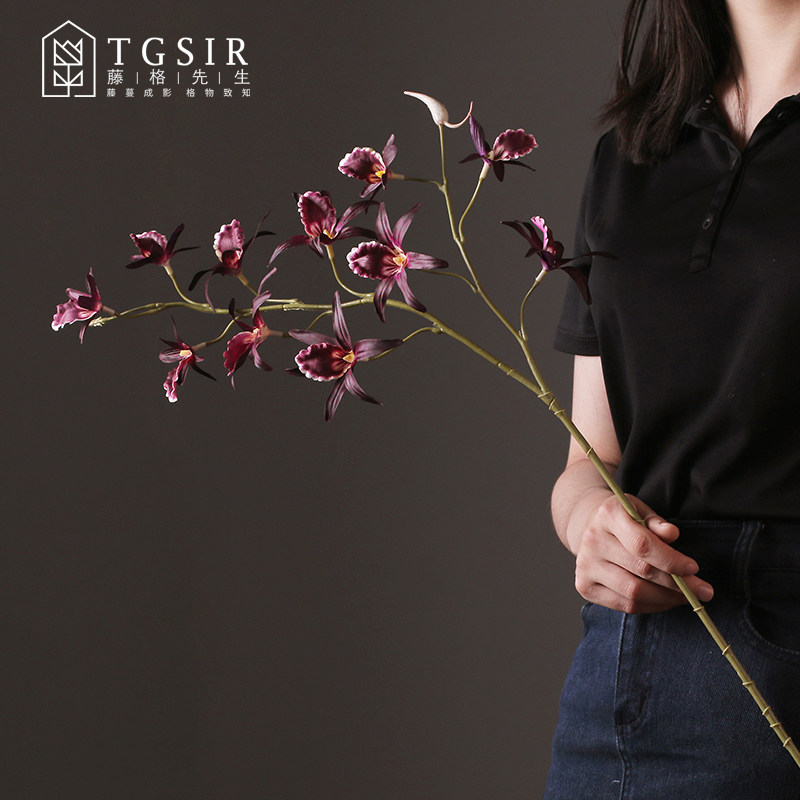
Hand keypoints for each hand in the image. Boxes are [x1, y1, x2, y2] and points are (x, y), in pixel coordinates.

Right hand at [572, 493, 713, 613]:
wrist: (588, 526)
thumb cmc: (623, 519)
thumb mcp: (640, 510)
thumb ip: (657, 522)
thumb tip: (672, 534)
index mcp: (607, 515)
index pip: (642, 544)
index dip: (671, 560)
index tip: (693, 568)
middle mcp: (592, 541)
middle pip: (641, 571)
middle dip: (678, 584)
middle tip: (702, 591)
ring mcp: (585, 565)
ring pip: (634, 592)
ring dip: (666, 598)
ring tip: (686, 597)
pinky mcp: (585, 586)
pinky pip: (624, 605)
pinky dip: (651, 606)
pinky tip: (665, 600)